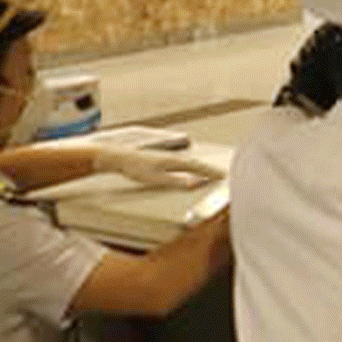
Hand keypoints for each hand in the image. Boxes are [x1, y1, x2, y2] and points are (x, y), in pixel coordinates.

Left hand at [94, 146, 222, 189]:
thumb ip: (177, 182)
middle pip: (196, 163)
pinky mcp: (160, 160)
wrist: (118, 158)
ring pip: (189, 163)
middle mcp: (172, 157)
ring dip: (200, 168)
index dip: (211, 172)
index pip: (198, 167)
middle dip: (209, 169)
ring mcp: (166, 157)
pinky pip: (181, 163)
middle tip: (222, 174)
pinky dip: (190, 167)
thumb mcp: (156, 179)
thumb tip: (195, 184)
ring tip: (209, 172)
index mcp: (174, 161)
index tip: (223, 176)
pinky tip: (188, 170)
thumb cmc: (135, 168)